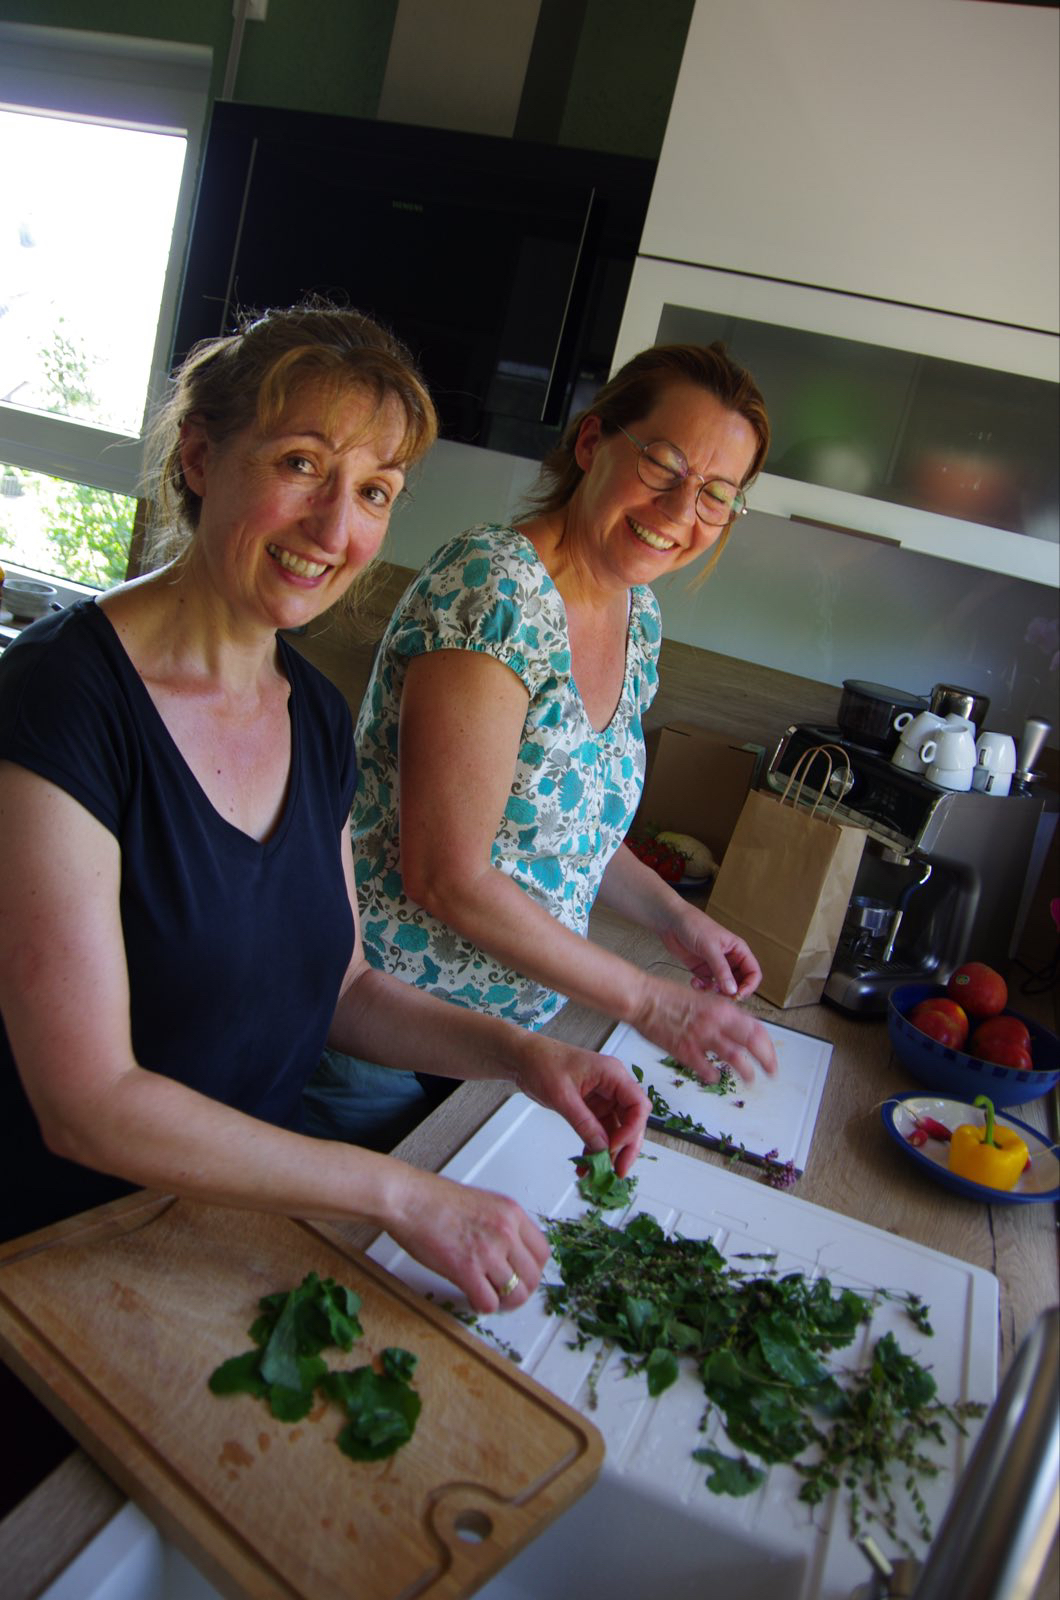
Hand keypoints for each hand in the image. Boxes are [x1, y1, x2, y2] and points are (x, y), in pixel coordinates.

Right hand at [387, 1166, 549, 1314]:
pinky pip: (488, 1302)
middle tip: (508, 1293)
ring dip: (503, 1302)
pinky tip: (473, 1298)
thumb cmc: (434, 1199)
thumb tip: (507, 1249)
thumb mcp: (481, 1202)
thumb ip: (500, 1224)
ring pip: (515, 1294)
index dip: (533, 1269)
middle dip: (521, 1290)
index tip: (522, 1275)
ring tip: (491, 1298)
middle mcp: (505, 1231)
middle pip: (532, 1277)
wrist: (409, 1200)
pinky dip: (483, 1306)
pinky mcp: (466, 1270)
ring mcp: (487, 1251)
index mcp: (511, 1213)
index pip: (542, 1252)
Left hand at [512, 1037, 649, 1177]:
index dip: (631, 1130)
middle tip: (618, 1171)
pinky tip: (587, 1164)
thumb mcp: (562, 1096)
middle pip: (632, 1120)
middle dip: (626, 1147)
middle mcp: (613, 1086)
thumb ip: (584, 1122)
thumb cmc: (543, 1062)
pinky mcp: (592, 1107)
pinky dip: (595, 1148)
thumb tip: (602, 1147)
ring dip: (609, 1152)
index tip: (614, 1147)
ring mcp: (603, 1098)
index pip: (638, 1105)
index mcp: (612, 1074)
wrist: (524, 1058)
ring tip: (599, 1173)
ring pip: (616, 1130)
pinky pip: (600, 1131)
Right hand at [636, 972, 777, 1085]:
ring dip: (746, 1072)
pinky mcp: (685, 1051)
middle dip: (767, 1061)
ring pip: (735, 1059)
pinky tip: (714, 1077)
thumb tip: (738, 1029)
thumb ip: (722, 1015)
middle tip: (771, 1073)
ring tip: (750, 1079)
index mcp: (723, 1008)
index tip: (771, 1055)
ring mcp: (702, 1038)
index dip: (768, 1045)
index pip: (757, 1028)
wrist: (643, 999)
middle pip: (753, 1044)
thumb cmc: (669, 996)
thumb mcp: (704, 999)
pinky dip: (714, 1076)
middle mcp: (717, 1022)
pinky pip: (707, 1070)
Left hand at [659, 903, 761, 999]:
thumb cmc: (694, 925)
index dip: (750, 986)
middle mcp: (730, 960)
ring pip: (724, 987)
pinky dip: (703, 988)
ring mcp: (716, 966)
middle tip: (721, 996)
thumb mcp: (710, 947)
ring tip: (706, 987)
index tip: (738, 995)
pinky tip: (695, 982)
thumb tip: (733, 991)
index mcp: (738, 950)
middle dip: (732, 992)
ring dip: (716, 992)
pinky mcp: (702, 971)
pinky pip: (708, 986)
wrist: (671, 921)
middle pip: (740, 983)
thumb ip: (721, 970)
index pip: (753, 972)